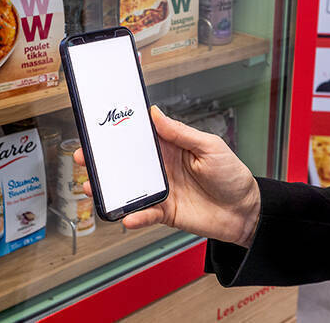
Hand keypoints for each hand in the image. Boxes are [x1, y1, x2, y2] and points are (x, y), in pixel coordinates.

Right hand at [73, 106, 260, 247]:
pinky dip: (134, 215)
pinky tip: (126, 216)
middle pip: (124, 161)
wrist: (246, 212)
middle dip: (101, 159)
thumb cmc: (232, 175)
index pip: (138, 135)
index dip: (117, 130)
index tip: (98, 126)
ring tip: (92, 186)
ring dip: (108, 188)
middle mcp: (159, 166)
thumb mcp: (210, 147)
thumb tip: (156, 114)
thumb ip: (181, 132)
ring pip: (126, 187)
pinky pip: (145, 213)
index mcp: (169, 146)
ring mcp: (160, 189)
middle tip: (83, 157)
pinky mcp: (164, 211)